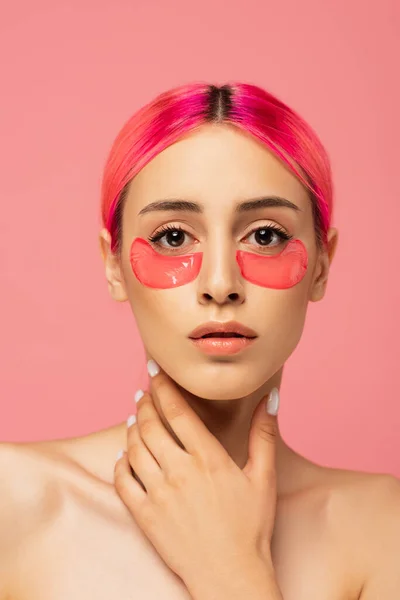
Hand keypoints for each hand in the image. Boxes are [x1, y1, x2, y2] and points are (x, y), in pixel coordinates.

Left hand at [114, 360, 279, 593]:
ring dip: (132, 429)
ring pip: (134, 449)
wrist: (230, 575)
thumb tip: (270, 398)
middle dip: (144, 403)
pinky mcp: (145, 515)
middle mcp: (179, 471)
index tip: (154, 370)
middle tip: (143, 392)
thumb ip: (263, 435)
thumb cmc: (250, 527)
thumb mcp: (263, 477)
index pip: (177, 411)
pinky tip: (123, 456)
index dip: (163, 386)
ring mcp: (158, 493)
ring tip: (135, 418)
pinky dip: (119, 464)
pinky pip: (121, 481)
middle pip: (150, 425)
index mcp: (207, 458)